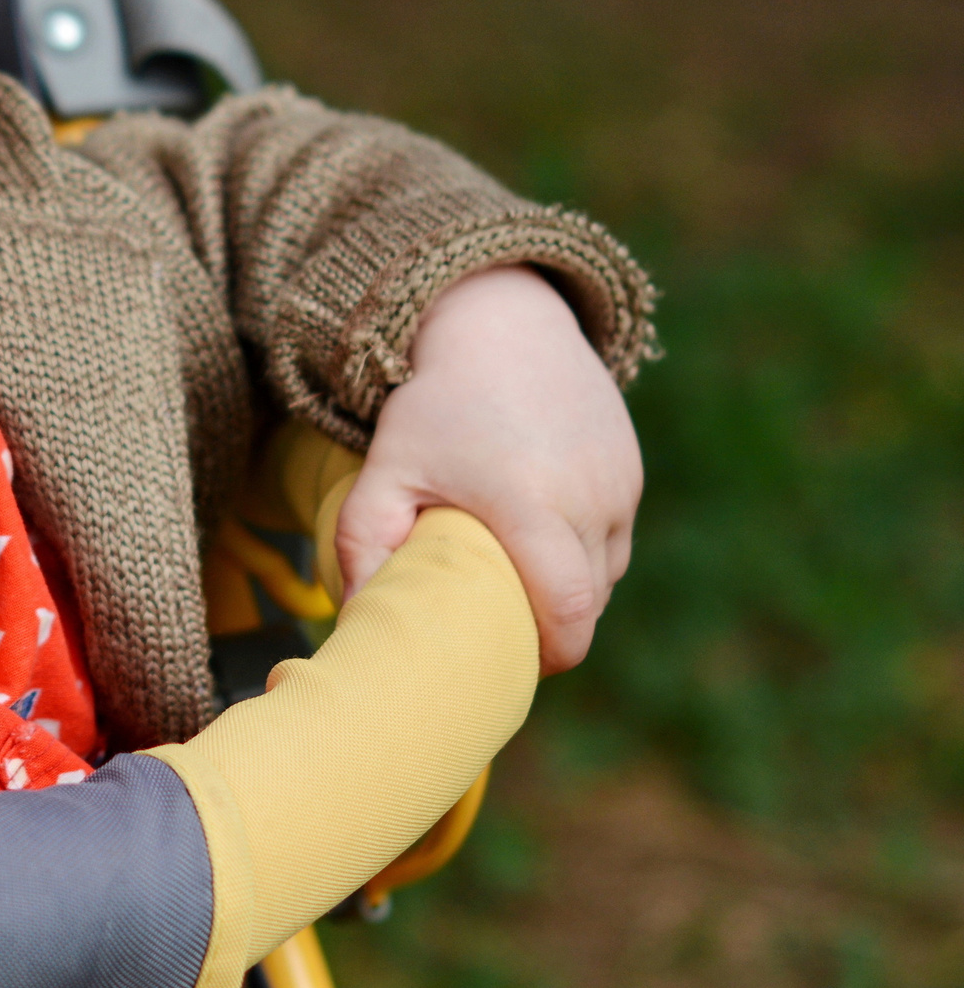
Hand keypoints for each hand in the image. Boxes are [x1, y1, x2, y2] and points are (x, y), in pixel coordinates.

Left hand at [337, 266, 640, 673]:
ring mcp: (619, 484)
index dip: (549, 653)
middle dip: (552, 626)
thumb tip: (355, 613)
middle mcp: (589, 498)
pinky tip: (540, 544)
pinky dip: (586, 554)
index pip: (568, 611)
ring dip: (572, 591)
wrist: (499, 325)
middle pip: (589, 603)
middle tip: (499, 628)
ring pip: (608, 574)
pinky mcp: (632, 471)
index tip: (509, 662)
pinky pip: (616, 538)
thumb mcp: (388, 466)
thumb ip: (364, 539)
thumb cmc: (436, 404)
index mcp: (532, 503)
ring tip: (517, 584)